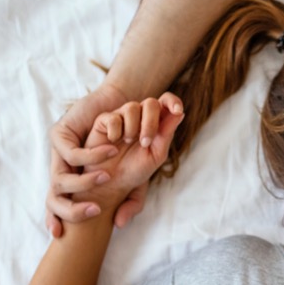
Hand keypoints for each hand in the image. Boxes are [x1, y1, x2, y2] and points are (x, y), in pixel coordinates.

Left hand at [46, 83, 127, 236]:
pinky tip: (110, 153)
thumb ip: (131, 201)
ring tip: (106, 176)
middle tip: (95, 209)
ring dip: (84, 182)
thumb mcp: (134, 179)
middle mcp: (60, 170)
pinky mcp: (59, 135)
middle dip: (70, 210)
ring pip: (59, 179)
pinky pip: (71, 154)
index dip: (54, 220)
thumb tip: (119, 225)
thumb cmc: (128, 146)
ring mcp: (57, 154)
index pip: (55, 208)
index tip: (60, 234)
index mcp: (71, 184)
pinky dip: (90, 157)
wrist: (120, 107)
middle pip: (52, 199)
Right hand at [74, 93, 184, 211]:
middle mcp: (138, 116)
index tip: (177, 110)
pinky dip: (115, 131)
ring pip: (131, 107)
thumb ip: (167, 134)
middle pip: (150, 103)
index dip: (173, 101)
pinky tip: (113, 142)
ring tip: (127, 143)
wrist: (113, 183)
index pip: (166, 102)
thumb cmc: (136, 169)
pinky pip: (113, 117)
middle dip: (151, 123)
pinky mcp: (104, 121)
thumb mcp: (156, 154)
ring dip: (132, 128)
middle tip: (145, 143)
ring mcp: (121, 117)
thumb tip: (180, 113)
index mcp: (155, 122)